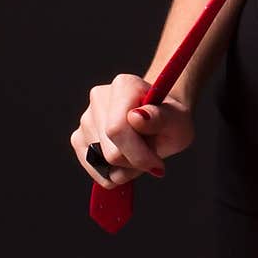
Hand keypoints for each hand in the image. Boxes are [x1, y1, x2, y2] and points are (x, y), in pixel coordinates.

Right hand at [71, 72, 196, 189]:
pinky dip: (112, 173)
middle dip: (134, 163)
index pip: (117, 129)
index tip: (157, 163)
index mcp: (124, 85)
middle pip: (109, 152)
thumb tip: (135, 117)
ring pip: (100, 162)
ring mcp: (86, 118)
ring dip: (125, 168)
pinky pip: (93, 169)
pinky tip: (126, 158)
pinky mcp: (79, 137)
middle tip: (151, 156)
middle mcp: (99, 97)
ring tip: (139, 150)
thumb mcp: (178, 121)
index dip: (138, 154)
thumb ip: (161, 119)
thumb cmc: (170, 120)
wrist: (159, 121)